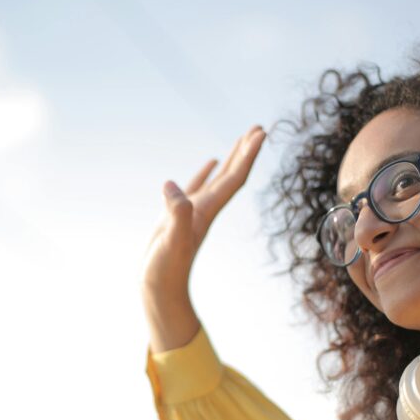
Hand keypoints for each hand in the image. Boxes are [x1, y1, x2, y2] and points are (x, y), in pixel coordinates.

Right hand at [143, 125, 266, 351]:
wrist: (158, 291)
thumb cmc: (165, 270)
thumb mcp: (170, 241)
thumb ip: (176, 213)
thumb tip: (171, 185)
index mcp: (207, 211)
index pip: (233, 179)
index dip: (247, 155)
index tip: (261, 132)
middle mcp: (205, 209)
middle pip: (232, 176)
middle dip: (245, 151)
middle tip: (259, 127)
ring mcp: (192, 212)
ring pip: (218, 179)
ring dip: (231, 158)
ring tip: (242, 138)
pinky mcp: (178, 216)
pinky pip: (196, 187)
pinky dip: (205, 173)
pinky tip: (210, 162)